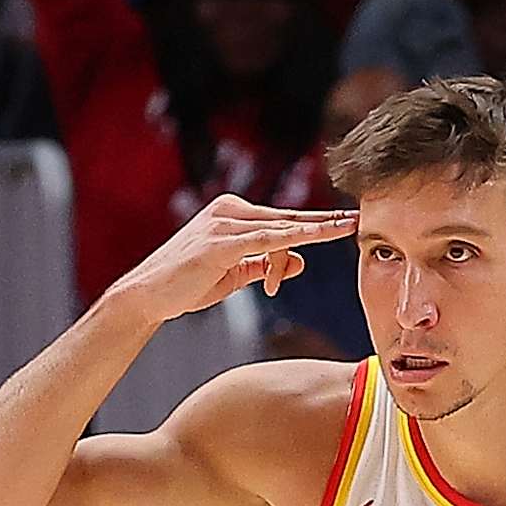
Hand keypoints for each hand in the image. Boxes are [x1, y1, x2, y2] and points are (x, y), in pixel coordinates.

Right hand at [108, 195, 357, 325]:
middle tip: (356, 220)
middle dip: (323, 222)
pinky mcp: (220, 242)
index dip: (313, 225)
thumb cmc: (188, 285)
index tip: (343, 223)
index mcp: (233, 215)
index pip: (280, 223)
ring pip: (279, 230)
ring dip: (313, 235)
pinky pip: (263, 240)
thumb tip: (300, 262)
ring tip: (344, 230)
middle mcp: (229, 211)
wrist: (149, 294)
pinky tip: (312, 239)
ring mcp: (224, 224)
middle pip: (285, 221)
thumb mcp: (235, 275)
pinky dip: (290, 240)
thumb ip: (265, 266)